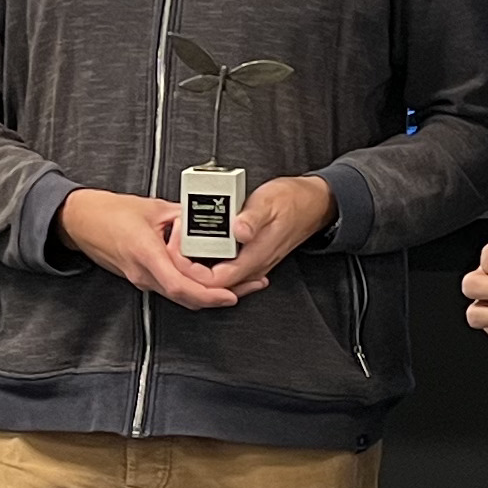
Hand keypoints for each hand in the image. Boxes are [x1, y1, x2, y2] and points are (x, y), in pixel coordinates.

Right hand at [58, 187, 236, 309]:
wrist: (81, 222)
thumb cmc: (110, 212)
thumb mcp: (152, 208)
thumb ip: (182, 217)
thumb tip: (209, 221)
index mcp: (146, 254)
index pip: (180, 286)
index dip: (209, 294)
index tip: (232, 293)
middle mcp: (144, 273)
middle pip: (187, 297)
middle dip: (222, 296)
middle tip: (252, 285)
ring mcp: (142, 280)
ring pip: (183, 296)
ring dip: (211, 293)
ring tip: (242, 283)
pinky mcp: (143, 279)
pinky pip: (174, 288)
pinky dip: (196, 287)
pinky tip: (213, 279)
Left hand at [190, 174, 335, 298]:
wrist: (313, 204)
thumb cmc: (292, 202)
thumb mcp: (268, 203)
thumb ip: (252, 219)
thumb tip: (239, 230)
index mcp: (254, 257)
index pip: (214, 281)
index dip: (191, 272)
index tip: (178, 253)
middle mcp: (253, 266)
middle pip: (213, 285)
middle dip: (189, 272)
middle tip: (174, 250)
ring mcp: (254, 264)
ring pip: (219, 279)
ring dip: (198, 268)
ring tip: (182, 249)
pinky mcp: (253, 257)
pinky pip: (227, 269)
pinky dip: (210, 262)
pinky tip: (201, 248)